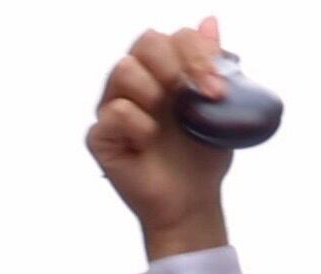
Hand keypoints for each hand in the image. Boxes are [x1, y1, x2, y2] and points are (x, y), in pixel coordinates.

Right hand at [89, 20, 236, 261]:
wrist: (192, 204)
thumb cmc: (201, 157)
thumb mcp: (219, 112)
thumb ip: (215, 67)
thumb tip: (210, 21)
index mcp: (163, 72)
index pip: (172, 37)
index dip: (196, 54)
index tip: (218, 89)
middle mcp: (135, 82)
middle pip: (145, 42)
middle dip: (174, 65)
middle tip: (195, 98)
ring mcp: (113, 106)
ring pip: (124, 70)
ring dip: (154, 94)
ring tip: (167, 124)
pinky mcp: (101, 135)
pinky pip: (115, 113)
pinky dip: (139, 127)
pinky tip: (148, 144)